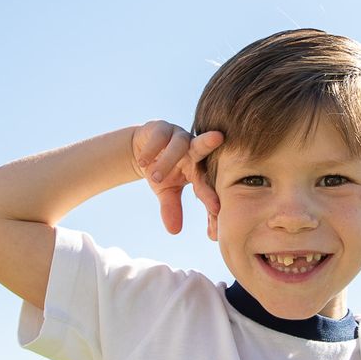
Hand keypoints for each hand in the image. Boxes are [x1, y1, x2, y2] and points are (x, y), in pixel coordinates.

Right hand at [130, 120, 224, 234]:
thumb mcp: (165, 191)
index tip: (216, 210)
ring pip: (178, 145)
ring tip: (155, 177)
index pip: (206, 182)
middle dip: (209, 143)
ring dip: (167, 161)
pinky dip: (151, 150)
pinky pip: (159, 136)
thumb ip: (172, 208)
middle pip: (202, 147)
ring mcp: (177, 136)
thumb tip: (174, 232)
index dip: (210, 195)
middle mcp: (192, 149)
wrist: (142, 151)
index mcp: (198, 167)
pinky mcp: (161, 127)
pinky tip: (143, 162)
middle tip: (218, 138)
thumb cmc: (162, 171)